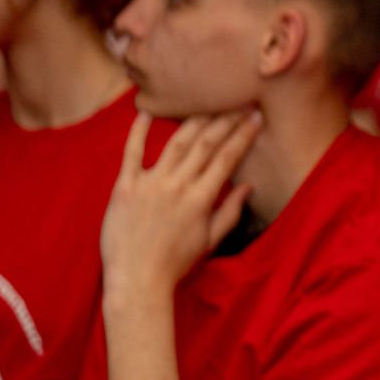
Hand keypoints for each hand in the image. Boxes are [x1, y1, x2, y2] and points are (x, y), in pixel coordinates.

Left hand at [100, 110, 259, 291]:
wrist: (137, 278)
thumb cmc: (176, 263)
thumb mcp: (210, 241)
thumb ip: (229, 212)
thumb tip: (248, 187)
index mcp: (200, 199)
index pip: (226, 159)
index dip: (242, 135)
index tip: (255, 117)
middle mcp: (176, 185)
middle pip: (204, 144)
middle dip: (224, 120)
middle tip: (237, 101)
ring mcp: (149, 183)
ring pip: (176, 143)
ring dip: (193, 120)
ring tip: (207, 103)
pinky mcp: (124, 187)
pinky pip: (131, 153)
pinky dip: (138, 132)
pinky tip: (146, 113)